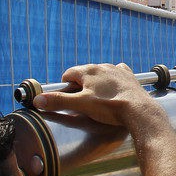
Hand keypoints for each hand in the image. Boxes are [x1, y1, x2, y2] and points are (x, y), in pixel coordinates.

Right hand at [31, 63, 159, 126]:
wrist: (138, 110)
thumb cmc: (110, 107)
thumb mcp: (81, 105)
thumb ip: (59, 101)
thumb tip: (37, 100)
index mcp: (88, 70)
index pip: (69, 74)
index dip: (65, 86)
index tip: (67, 97)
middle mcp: (103, 66)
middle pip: (84, 74)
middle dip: (80, 86)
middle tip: (82, 101)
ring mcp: (117, 70)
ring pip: (101, 74)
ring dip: (97, 83)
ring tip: (99, 99)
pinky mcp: (129, 76)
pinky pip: (118, 74)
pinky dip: (113, 81)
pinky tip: (114, 90)